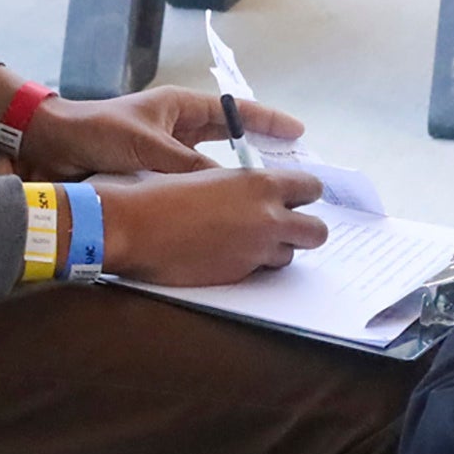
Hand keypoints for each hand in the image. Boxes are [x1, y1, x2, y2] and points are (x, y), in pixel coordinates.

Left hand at [10, 87, 305, 180]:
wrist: (49, 146)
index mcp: (178, 107)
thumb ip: (188, 168)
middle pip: (228, 140)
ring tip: (262, 197)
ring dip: (231, 180)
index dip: (267, 122)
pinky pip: (187, 185)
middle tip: (289, 170)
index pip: (233, 111)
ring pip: (209, 167)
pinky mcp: (150, 174)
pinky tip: (221, 213)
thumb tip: (228, 188)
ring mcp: (164, 152)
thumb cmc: (96, 132)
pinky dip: (205, 196)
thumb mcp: (148, 147)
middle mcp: (176, 128)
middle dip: (258, 153)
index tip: (298, 132)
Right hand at [98, 166, 327, 284]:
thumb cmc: (163, 194)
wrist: (135, 227)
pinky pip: (260, 272)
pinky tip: (227, 255)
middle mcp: (267, 218)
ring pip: (290, 255)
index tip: (295, 198)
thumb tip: (261, 195)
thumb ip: (244, 188)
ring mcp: (255, 250)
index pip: (312, 188)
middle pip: (317, 231)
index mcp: (261, 184)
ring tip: (247, 242)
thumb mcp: (211, 178)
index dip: (304, 194)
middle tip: (284, 227)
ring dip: (275, 250)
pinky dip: (251, 266)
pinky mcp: (239, 276)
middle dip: (304, 230)